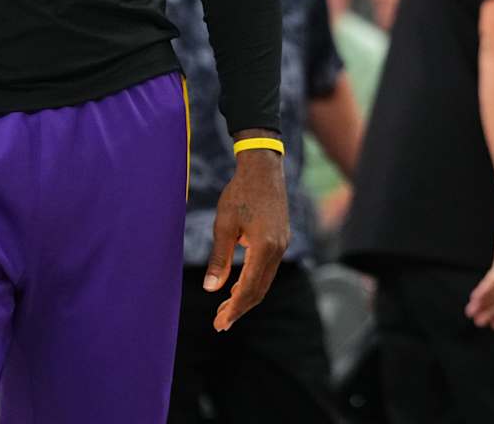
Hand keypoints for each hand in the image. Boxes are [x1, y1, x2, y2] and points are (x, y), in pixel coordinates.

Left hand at [203, 146, 289, 330]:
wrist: (263, 169)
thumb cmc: (239, 194)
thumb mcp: (223, 226)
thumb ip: (219, 259)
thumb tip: (211, 289)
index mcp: (264, 248)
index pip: (249, 288)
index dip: (234, 309)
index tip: (220, 324)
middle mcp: (278, 250)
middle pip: (259, 290)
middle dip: (239, 309)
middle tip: (220, 324)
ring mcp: (282, 245)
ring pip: (265, 281)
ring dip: (246, 297)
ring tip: (226, 309)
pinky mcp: (281, 239)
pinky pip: (268, 269)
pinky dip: (253, 282)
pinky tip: (238, 286)